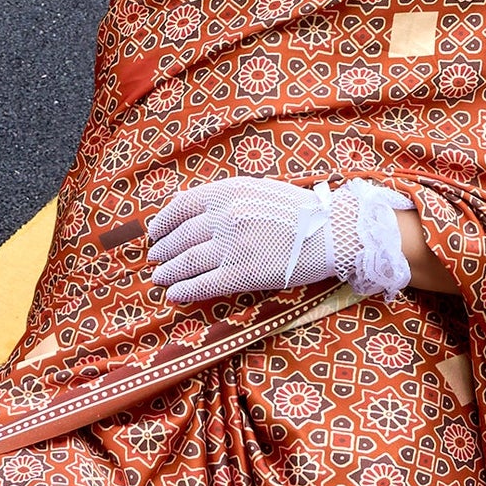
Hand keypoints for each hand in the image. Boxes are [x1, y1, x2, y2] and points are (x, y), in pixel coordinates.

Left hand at [147, 176, 416, 305]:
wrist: (331, 231)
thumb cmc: (299, 211)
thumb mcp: (258, 190)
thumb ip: (227, 198)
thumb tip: (195, 211)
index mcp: (227, 192)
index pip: (181, 206)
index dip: (163, 223)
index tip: (155, 233)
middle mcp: (225, 217)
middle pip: (181, 237)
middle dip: (163, 251)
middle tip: (154, 259)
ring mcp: (232, 246)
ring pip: (187, 262)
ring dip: (168, 272)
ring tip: (159, 279)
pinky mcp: (243, 273)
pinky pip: (205, 284)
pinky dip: (185, 290)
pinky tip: (174, 296)